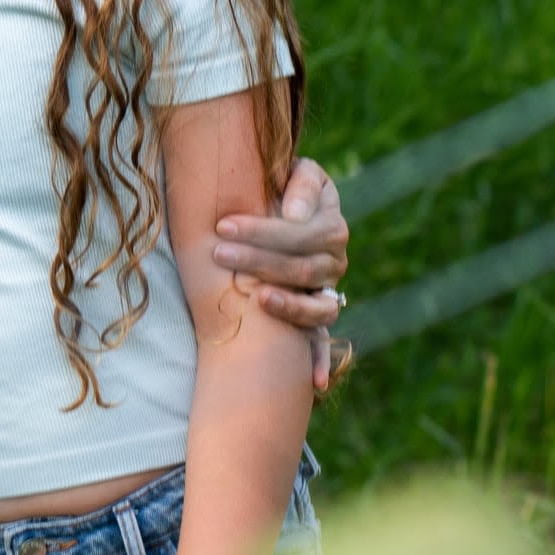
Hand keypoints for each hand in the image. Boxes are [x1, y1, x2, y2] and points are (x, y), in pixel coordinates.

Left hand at [215, 155, 347, 348]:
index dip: (264, 229)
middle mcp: (335, 257)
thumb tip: (294, 213)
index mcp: (330, 221)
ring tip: (255, 298)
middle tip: (219, 253)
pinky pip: (322, 337)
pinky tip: (314, 383)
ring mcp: (329, 287)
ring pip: (318, 304)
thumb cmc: (280, 185)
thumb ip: (301, 184)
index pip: (302, 230)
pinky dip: (320, 360)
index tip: (223, 225)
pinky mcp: (318, 311)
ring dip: (287, 304)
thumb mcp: (295, 171)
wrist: (281, 203)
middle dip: (259, 260)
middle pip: (304, 266)